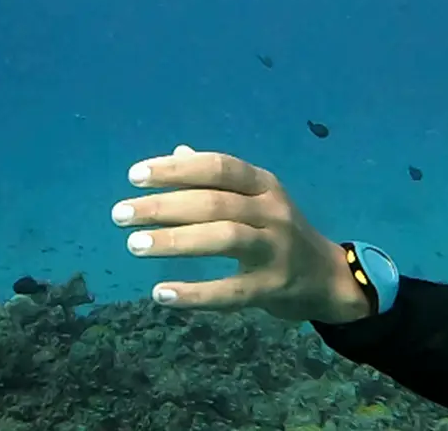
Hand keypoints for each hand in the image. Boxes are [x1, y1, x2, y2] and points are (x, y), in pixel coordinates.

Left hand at [111, 145, 370, 322]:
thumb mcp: (256, 198)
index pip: (217, 167)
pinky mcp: (273, 288)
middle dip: (163, 206)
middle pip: (214, 202)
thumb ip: (217, 179)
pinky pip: (230, 292)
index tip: (134, 176)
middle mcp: (272, 211)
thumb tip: (175, 153)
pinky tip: (161, 294)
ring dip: (175, 240)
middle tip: (120, 213)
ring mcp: (276, 250)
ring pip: (223, 238)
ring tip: (134, 244)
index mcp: (264, 184)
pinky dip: (194, 295)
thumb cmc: (277, 231)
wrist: (327, 278)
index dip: (175, 169)